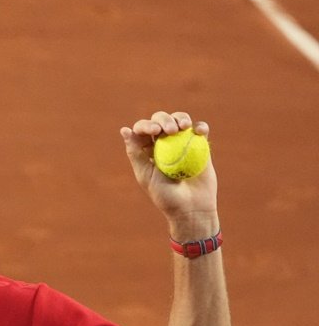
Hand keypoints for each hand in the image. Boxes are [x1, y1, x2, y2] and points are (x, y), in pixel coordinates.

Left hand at [120, 111, 217, 226]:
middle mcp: (162, 143)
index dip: (146, 125)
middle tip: (170, 131)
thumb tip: (124, 130)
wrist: (192, 208)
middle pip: (160, 120)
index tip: (155, 131)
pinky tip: (200, 131)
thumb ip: (136, 154)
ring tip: (184, 127)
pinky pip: (200, 130)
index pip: (142, 130)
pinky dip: (200, 127)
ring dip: (181, 117)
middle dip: (164, 119)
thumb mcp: (146, 176)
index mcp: (146, 150)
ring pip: (180, 119)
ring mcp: (182, 142)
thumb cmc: (166, 196)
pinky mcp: (200, 145)